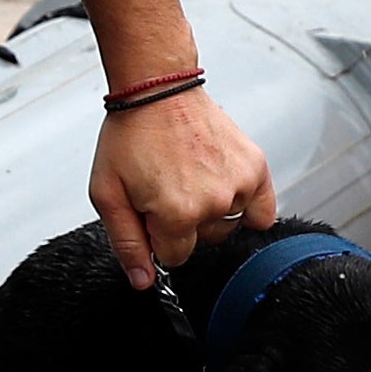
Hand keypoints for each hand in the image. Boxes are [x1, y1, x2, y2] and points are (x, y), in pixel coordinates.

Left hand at [87, 86, 277, 286]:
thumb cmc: (130, 135)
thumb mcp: (108, 193)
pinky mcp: (255, 167)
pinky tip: (224, 187)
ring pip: (229, 225)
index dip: (159, 236)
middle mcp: (212, 202)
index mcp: (176, 213)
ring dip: (212, 211)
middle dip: (184, 223)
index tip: (152, 209)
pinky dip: (248, 205)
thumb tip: (144, 282)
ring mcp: (238, 184)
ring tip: (192, 177)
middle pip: (203, 241)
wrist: (157, 89)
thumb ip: (127, 243)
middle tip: (169, 187)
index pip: (174, 257)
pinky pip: (263, 210)